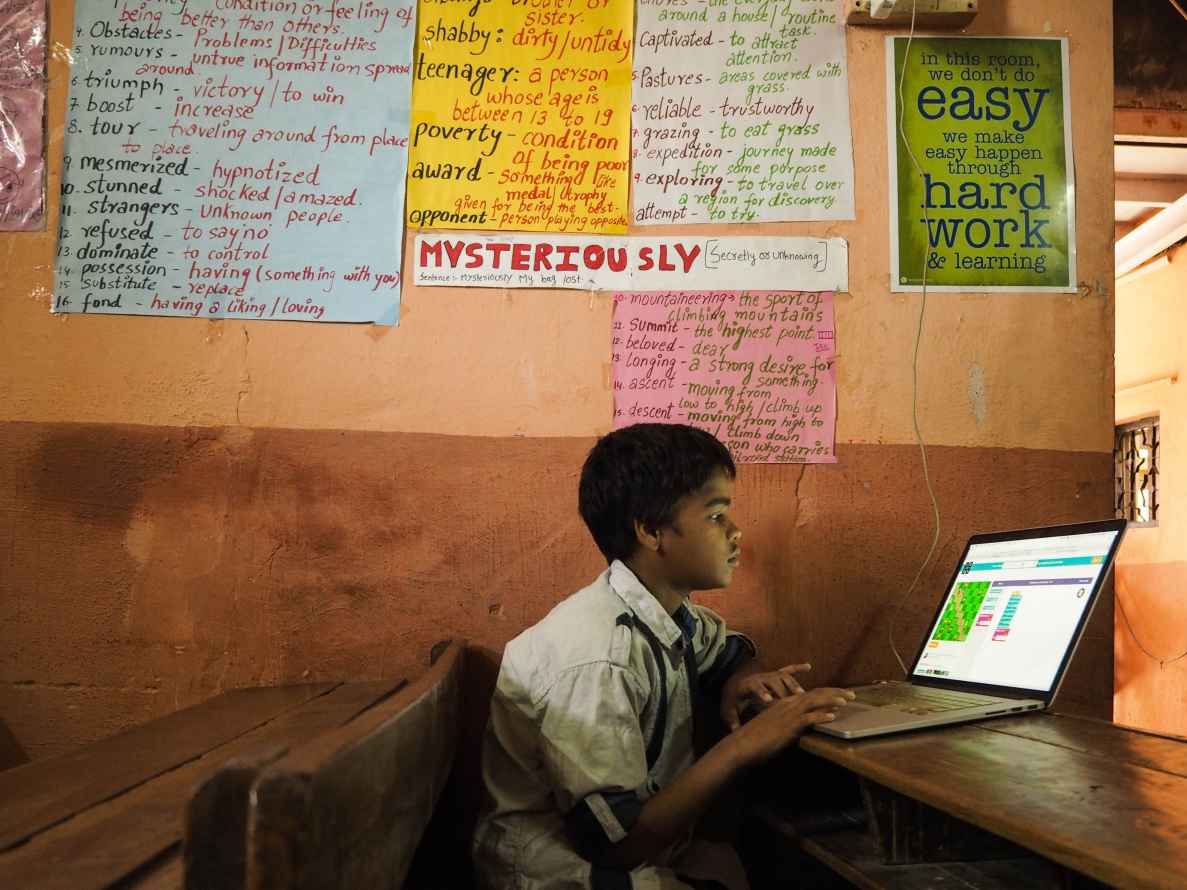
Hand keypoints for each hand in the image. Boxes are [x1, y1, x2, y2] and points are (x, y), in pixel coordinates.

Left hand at [720, 663, 810, 730]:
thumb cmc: (734, 699)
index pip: (755, 686)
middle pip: (772, 681)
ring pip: (782, 676)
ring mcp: (769, 675)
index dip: (762, 692)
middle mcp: (760, 677)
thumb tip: (734, 730)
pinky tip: (808, 667)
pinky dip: (798, 667)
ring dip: (792, 683)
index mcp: (748, 685)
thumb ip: (732, 719)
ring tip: (802, 694)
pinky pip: (788, 669)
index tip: (769, 700)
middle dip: (781, 690)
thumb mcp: (730, 709)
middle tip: (790, 701)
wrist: (734, 685)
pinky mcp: (775, 674)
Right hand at [725, 687, 855, 766]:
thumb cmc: (756, 738)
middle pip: (816, 693)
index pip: (810, 693)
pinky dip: (822, 715)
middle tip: (851, 695)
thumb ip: (788, 724)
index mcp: (784, 703)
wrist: (743, 744)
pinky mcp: (789, 725)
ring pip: (815, 701)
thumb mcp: (774, 726)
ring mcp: (789, 713)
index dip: (827, 692)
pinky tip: (833, 716)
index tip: (840, 694)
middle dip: (835, 692)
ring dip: (833, 700)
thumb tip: (800, 728)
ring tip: (847, 701)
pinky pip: (809, 717)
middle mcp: (788, 704)